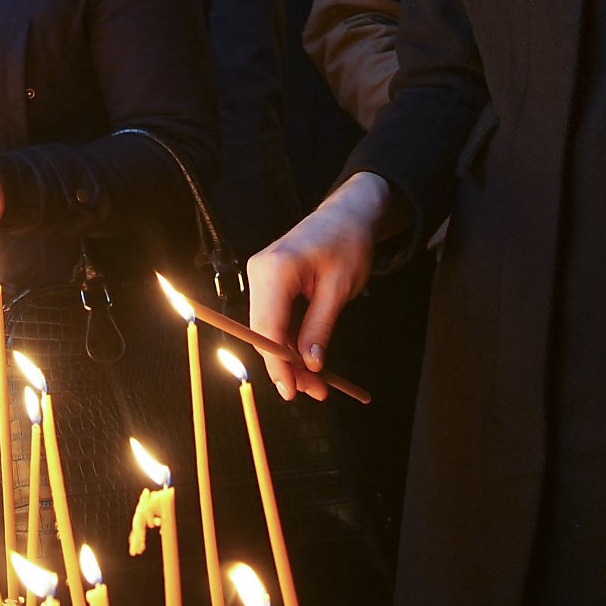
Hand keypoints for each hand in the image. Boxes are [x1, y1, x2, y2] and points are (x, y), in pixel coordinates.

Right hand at [246, 172, 394, 401]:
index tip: (292, 392)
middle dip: (287, 366)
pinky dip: (290, 341)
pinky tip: (308, 361)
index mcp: (275, 271)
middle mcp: (259, 273)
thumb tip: (309, 365)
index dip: (278, 365)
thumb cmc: (347, 243)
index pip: (268, 329)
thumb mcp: (339, 290)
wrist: (347, 213)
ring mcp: (260, 277)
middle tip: (316, 392)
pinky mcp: (268, 282)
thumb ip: (320, 327)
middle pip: (265, 333)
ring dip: (290, 357)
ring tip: (318, 383)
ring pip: (269, 330)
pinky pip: (275, 319)